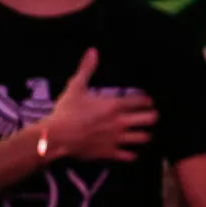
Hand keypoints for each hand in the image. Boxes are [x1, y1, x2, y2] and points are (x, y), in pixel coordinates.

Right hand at [44, 50, 158, 162]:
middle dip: (152, 117)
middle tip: (149, 116)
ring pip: (143, 138)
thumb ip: (87, 69)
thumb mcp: (76, 87)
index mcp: (115, 105)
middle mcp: (120, 122)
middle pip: (150, 119)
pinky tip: (131, 151)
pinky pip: (128, 155)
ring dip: (144, 135)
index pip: (143, 101)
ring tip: (143, 132)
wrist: (54, 137)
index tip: (148, 101)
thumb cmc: (66, 111)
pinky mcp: (108, 153)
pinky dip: (132, 153)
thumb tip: (93, 50)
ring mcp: (116, 139)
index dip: (148, 101)